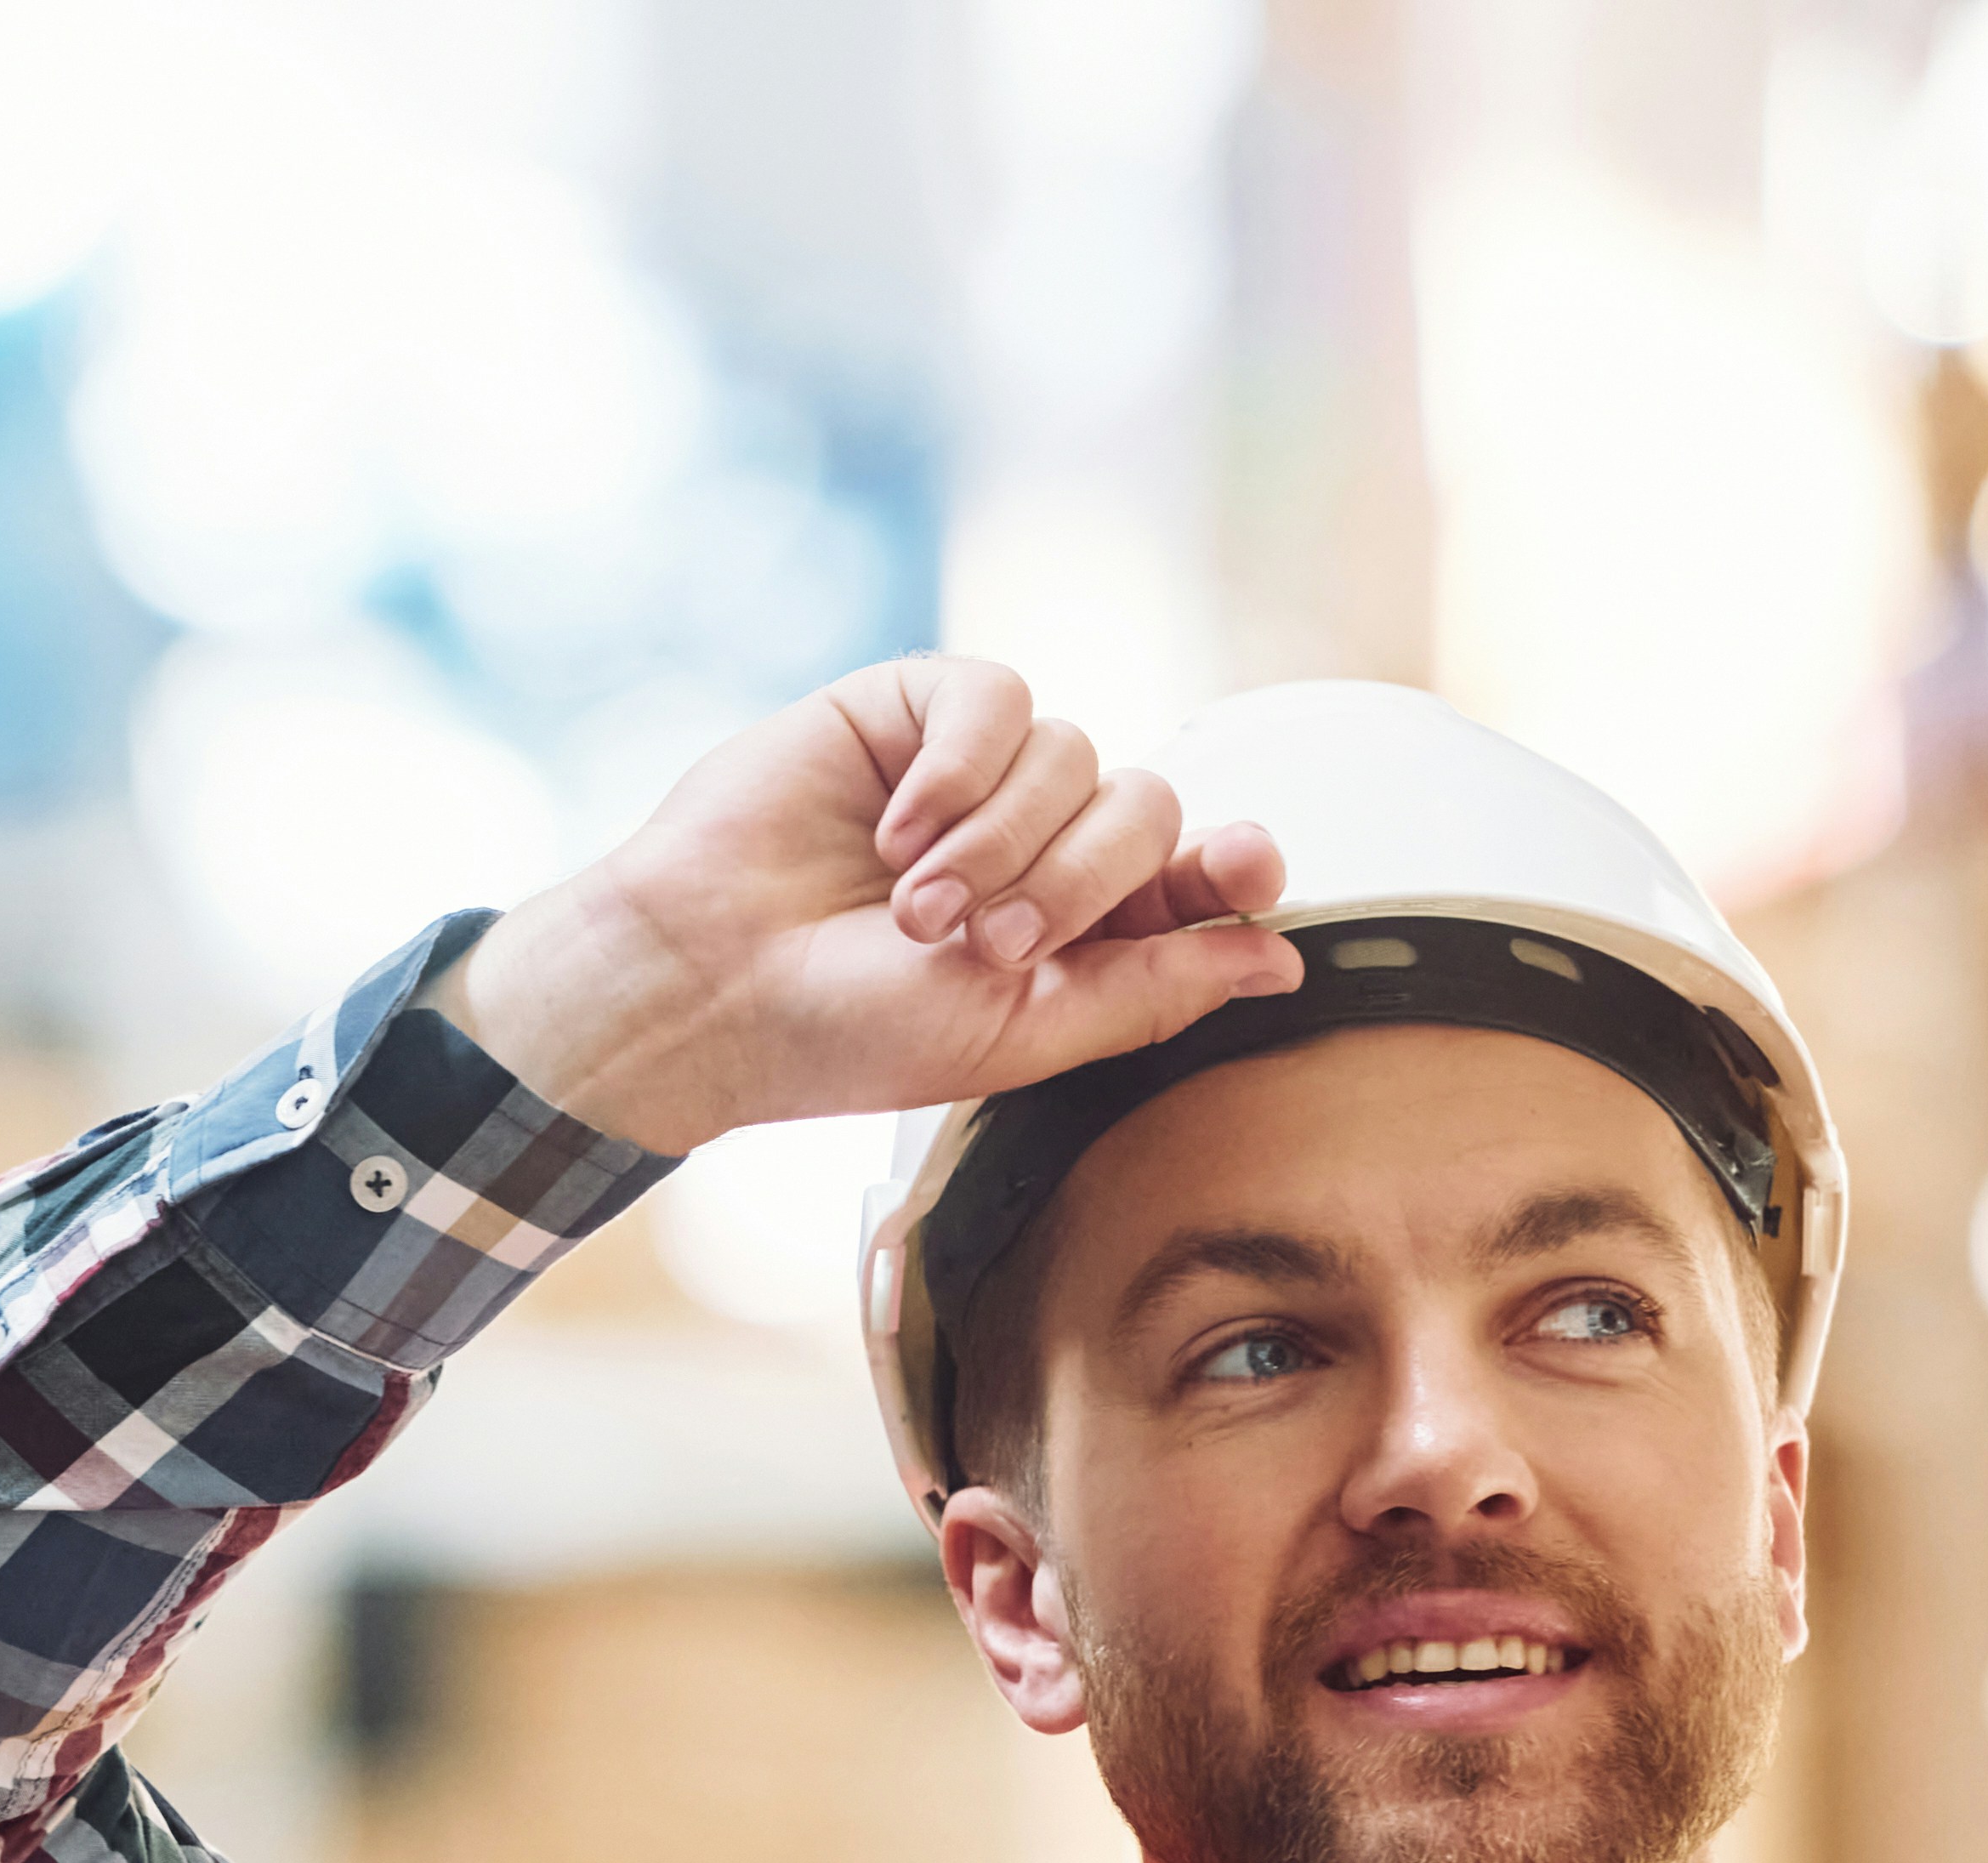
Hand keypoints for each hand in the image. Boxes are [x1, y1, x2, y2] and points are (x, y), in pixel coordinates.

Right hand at [442, 657, 1297, 1155]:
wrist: (707, 986)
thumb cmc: (846, 1031)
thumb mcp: (1021, 1037)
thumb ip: (1153, 992)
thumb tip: (1281, 960)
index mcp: (1079, 928)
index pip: (1196, 872)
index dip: (1231, 864)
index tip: (1244, 868)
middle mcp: (1039, 840)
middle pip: (1147, 806)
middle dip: (1078, 882)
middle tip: (986, 945)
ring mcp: (978, 771)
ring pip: (1076, 753)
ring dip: (1000, 842)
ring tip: (912, 909)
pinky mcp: (914, 709)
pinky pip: (997, 699)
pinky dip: (959, 769)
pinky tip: (896, 831)